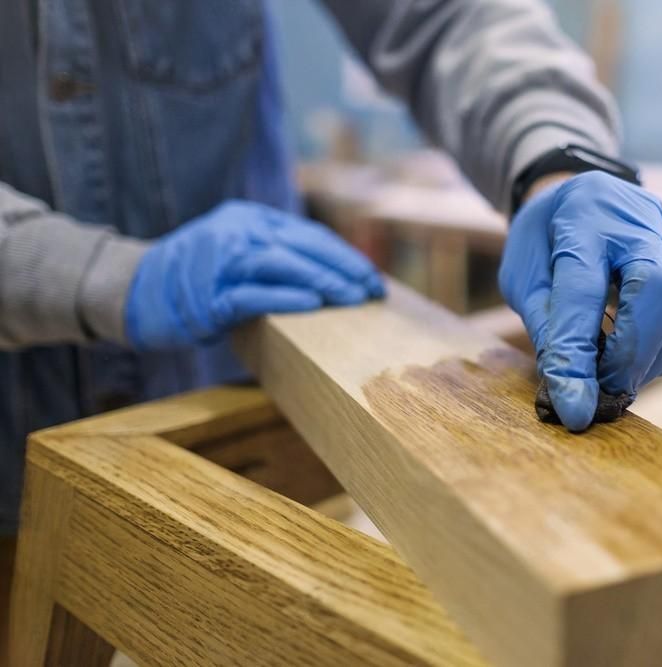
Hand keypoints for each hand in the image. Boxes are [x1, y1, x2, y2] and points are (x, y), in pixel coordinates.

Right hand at [126, 200, 383, 348]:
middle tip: (373, 290)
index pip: (309, 235)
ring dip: (321, 280)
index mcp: (250, 219)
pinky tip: (313, 305)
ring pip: (280, 263)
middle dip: (343, 268)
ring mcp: (220, 261)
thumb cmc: (199, 278)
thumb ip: (277, 257)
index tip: (372, 278)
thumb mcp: (239, 254)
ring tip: (352, 297)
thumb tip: (335, 278)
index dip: (344, 257)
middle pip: (302, 245)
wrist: (133, 289)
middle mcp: (238, 232)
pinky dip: (285, 298)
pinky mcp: (207, 294)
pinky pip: (252, 294)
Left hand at [499, 171, 661, 431]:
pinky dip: (661, 354)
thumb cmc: (543, 240)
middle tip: (603, 392)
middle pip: (658, 292)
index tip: (575, 410)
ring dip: (649, 362)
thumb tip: (570, 392)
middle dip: (632, 356)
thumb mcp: (523, 276)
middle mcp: (637, 222)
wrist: (580, 194)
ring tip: (610, 377)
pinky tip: (630, 359)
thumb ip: (547, 326)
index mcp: (582, 217)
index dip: (578, 353)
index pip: (583, 290)